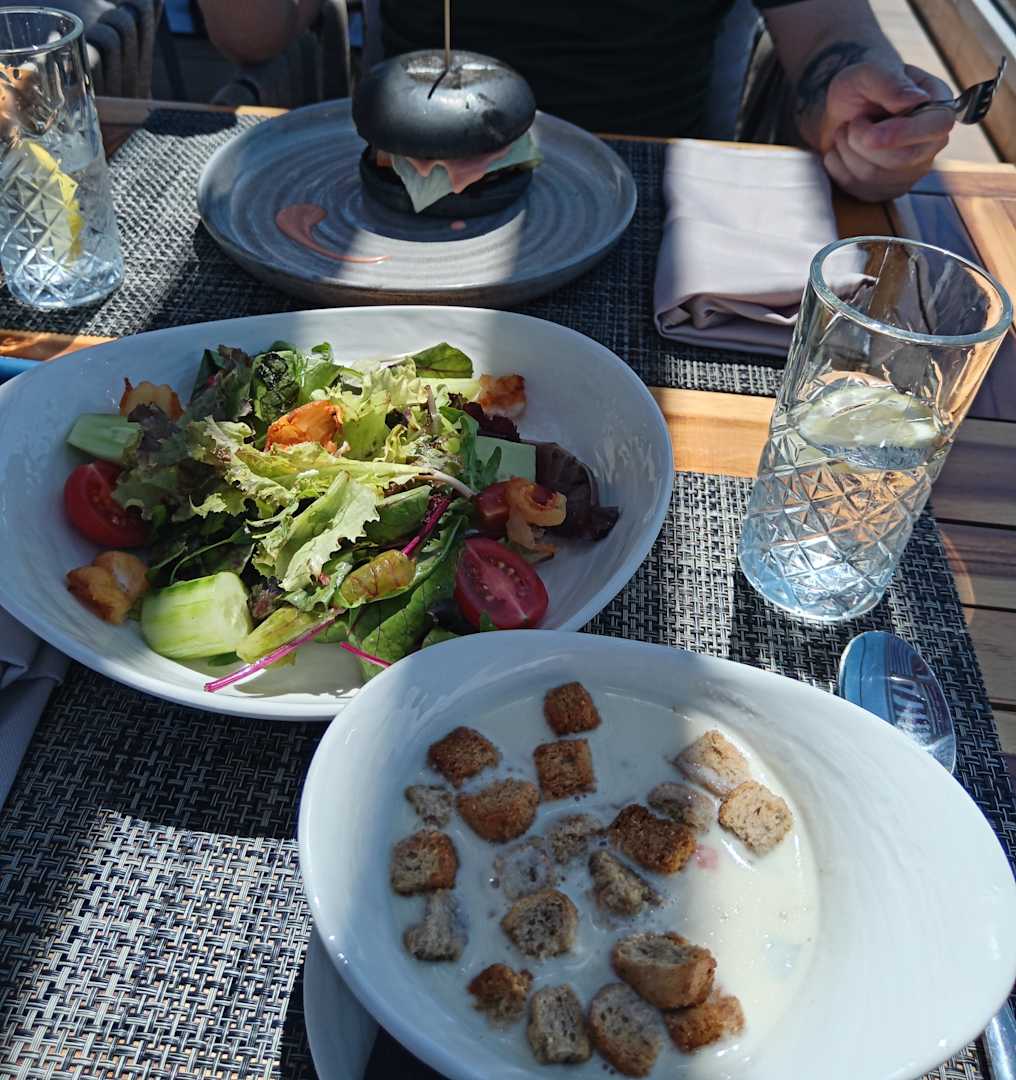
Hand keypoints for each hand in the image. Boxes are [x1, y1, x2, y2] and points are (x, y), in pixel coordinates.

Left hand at [820, 63, 954, 200]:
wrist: (840, 111)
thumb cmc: (860, 88)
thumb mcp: (868, 74)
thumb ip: (890, 82)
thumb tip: (916, 99)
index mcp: (937, 107)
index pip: (938, 126)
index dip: (903, 133)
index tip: (870, 133)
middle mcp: (931, 142)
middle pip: (902, 159)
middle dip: (864, 141)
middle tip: (853, 122)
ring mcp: (910, 170)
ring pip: (875, 176)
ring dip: (848, 150)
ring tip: (847, 131)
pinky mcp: (886, 190)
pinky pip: (859, 189)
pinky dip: (839, 167)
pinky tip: (842, 150)